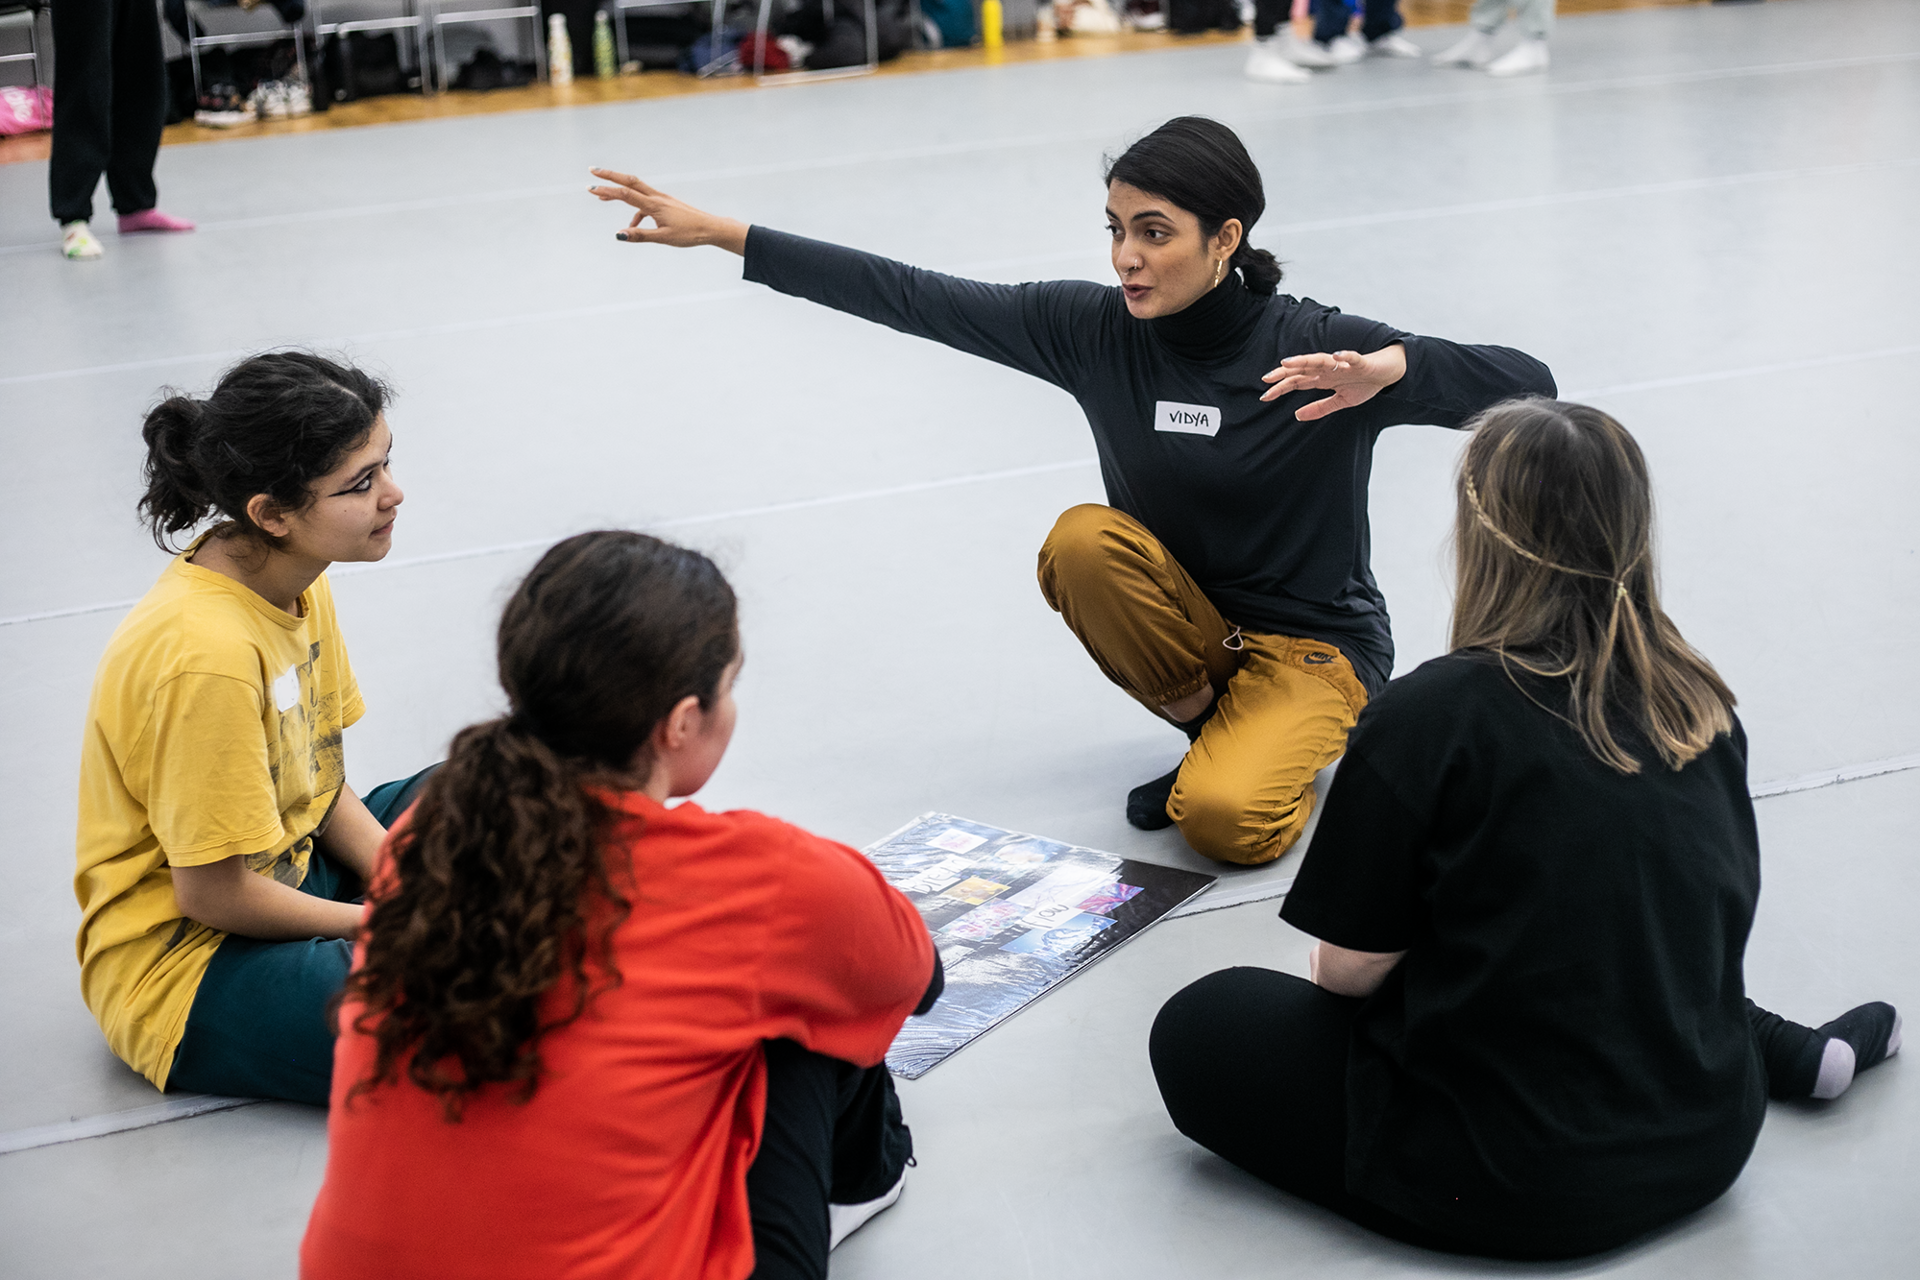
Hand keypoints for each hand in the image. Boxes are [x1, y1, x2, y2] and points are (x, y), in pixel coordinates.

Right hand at [587, 168, 748, 254]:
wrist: (710, 228)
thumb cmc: (689, 234)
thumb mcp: (663, 238)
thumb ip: (640, 236)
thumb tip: (619, 234)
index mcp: (654, 205)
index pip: (625, 194)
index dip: (607, 191)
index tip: (591, 188)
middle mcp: (656, 197)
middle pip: (629, 182)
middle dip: (610, 176)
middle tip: (592, 171)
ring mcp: (661, 199)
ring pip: (635, 189)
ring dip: (618, 191)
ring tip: (601, 197)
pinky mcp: (665, 203)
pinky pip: (644, 203)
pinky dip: (635, 211)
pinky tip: (633, 225)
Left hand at [1259, 343, 1406, 419]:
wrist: (1389, 373)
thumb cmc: (1365, 383)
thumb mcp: (1341, 401)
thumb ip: (1320, 407)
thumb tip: (1297, 416)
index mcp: (1323, 379)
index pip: (1298, 381)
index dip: (1281, 387)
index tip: (1264, 396)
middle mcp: (1329, 369)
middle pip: (1303, 369)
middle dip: (1285, 373)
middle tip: (1267, 378)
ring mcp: (1344, 365)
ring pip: (1321, 360)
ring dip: (1304, 360)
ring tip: (1288, 362)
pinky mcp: (1361, 362)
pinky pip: (1352, 358)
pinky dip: (1345, 356)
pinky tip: (1336, 356)